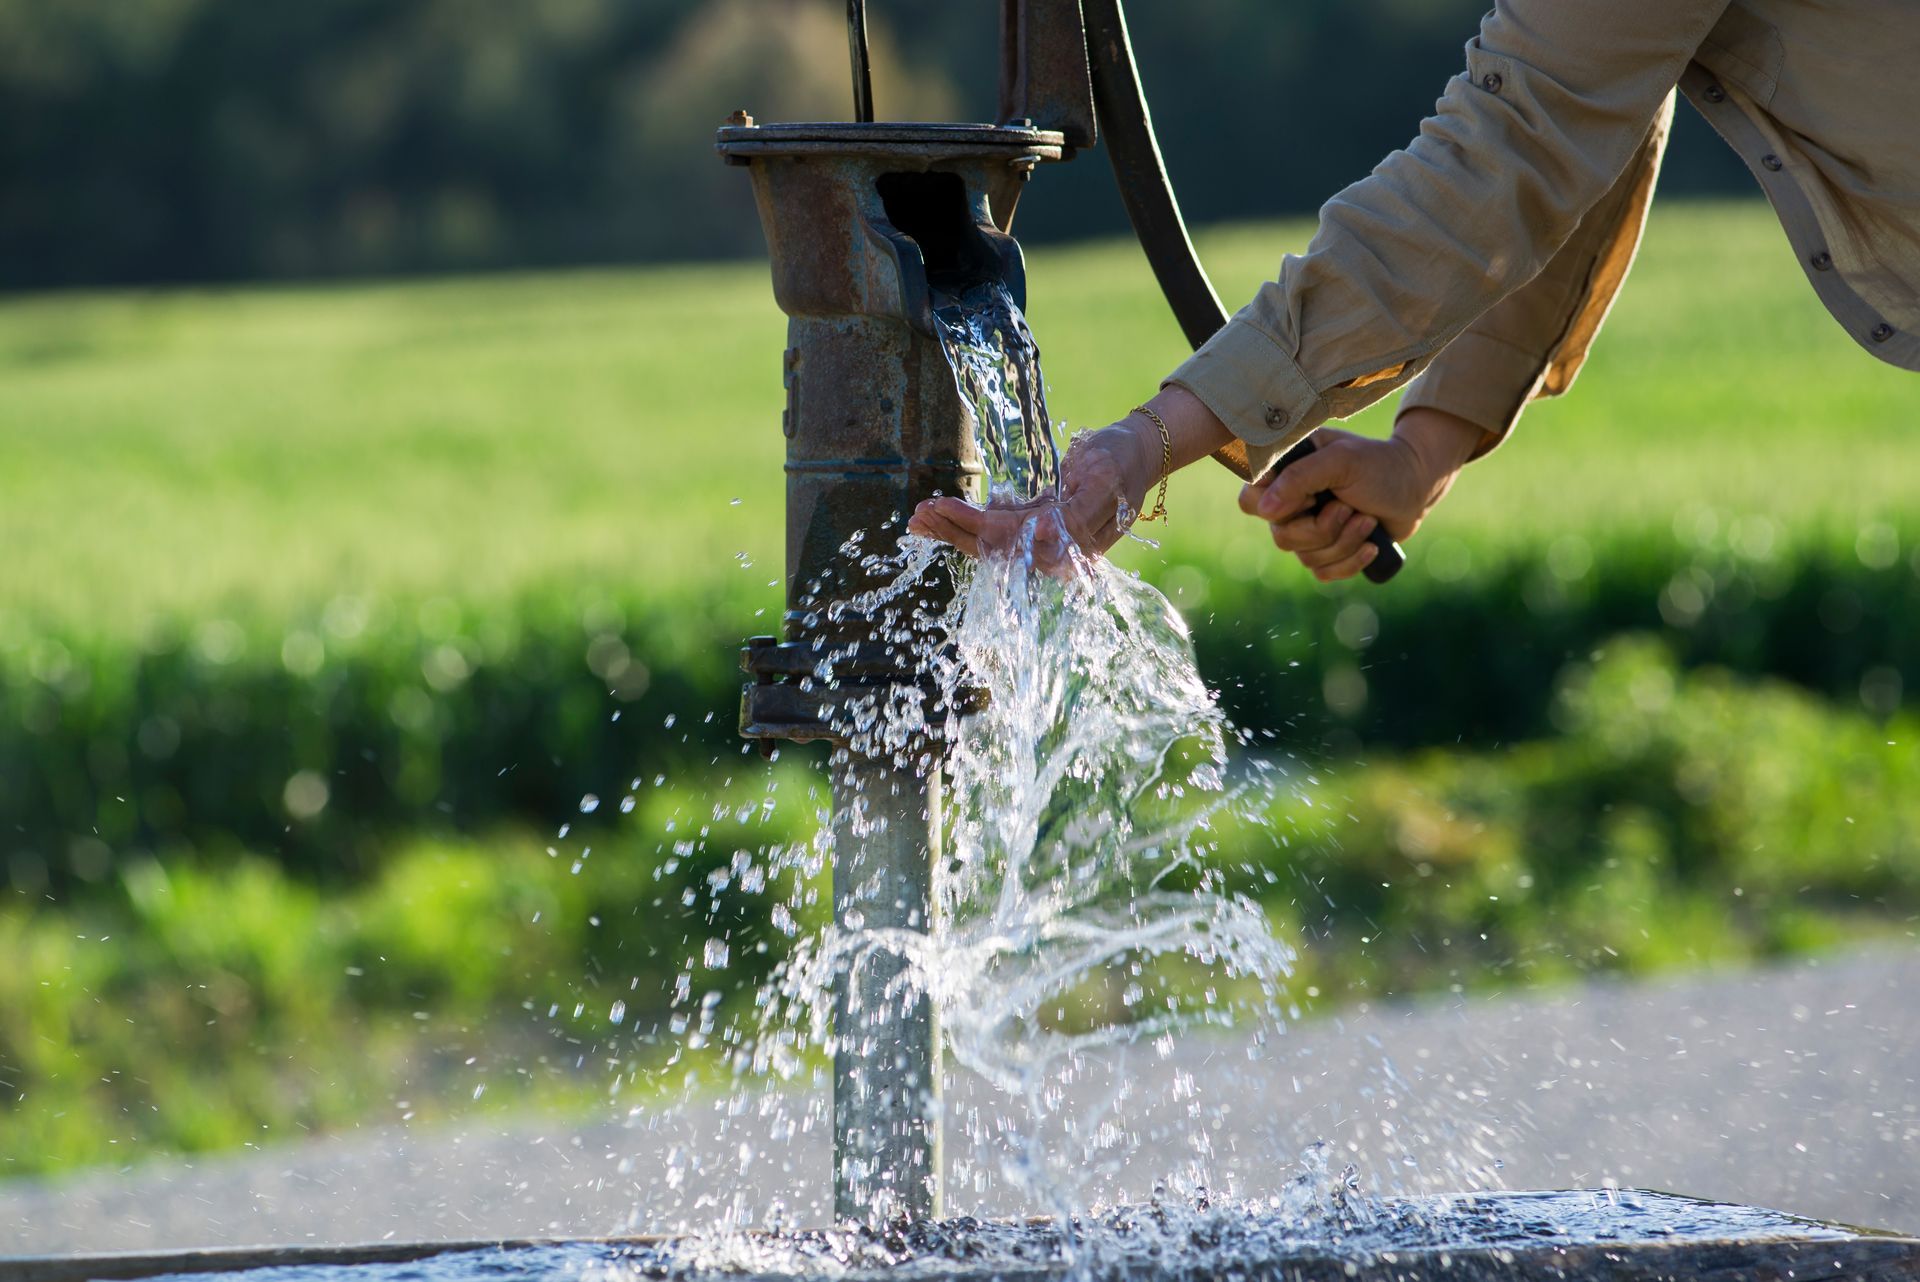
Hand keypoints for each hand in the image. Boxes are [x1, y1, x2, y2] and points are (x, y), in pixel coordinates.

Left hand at [905, 419, 1157, 570]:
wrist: (1138, 452)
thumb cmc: (1121, 458)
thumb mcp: (1103, 479)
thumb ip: (1075, 514)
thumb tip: (1041, 537)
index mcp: (1073, 543)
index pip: (1011, 539)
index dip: (974, 526)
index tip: (942, 508)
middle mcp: (1056, 550)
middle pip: (994, 548)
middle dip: (953, 531)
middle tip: (918, 515)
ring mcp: (1046, 541)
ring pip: (990, 543)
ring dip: (953, 531)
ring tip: (919, 518)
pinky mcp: (1038, 528)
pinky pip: (997, 532)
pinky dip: (967, 523)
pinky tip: (940, 516)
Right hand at [1240, 408, 1486, 581]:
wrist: (1416, 488)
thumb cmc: (1380, 465)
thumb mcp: (1341, 460)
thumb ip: (1299, 477)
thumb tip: (1265, 510)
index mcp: (1286, 473)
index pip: (1250, 500)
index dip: (1275, 507)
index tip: (1310, 497)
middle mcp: (1292, 503)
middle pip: (1282, 537)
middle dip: (1323, 528)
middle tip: (1348, 507)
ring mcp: (1309, 529)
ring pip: (1305, 558)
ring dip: (1344, 542)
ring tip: (1368, 520)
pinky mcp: (1328, 551)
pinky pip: (1324, 573)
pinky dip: (1351, 562)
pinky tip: (1371, 545)